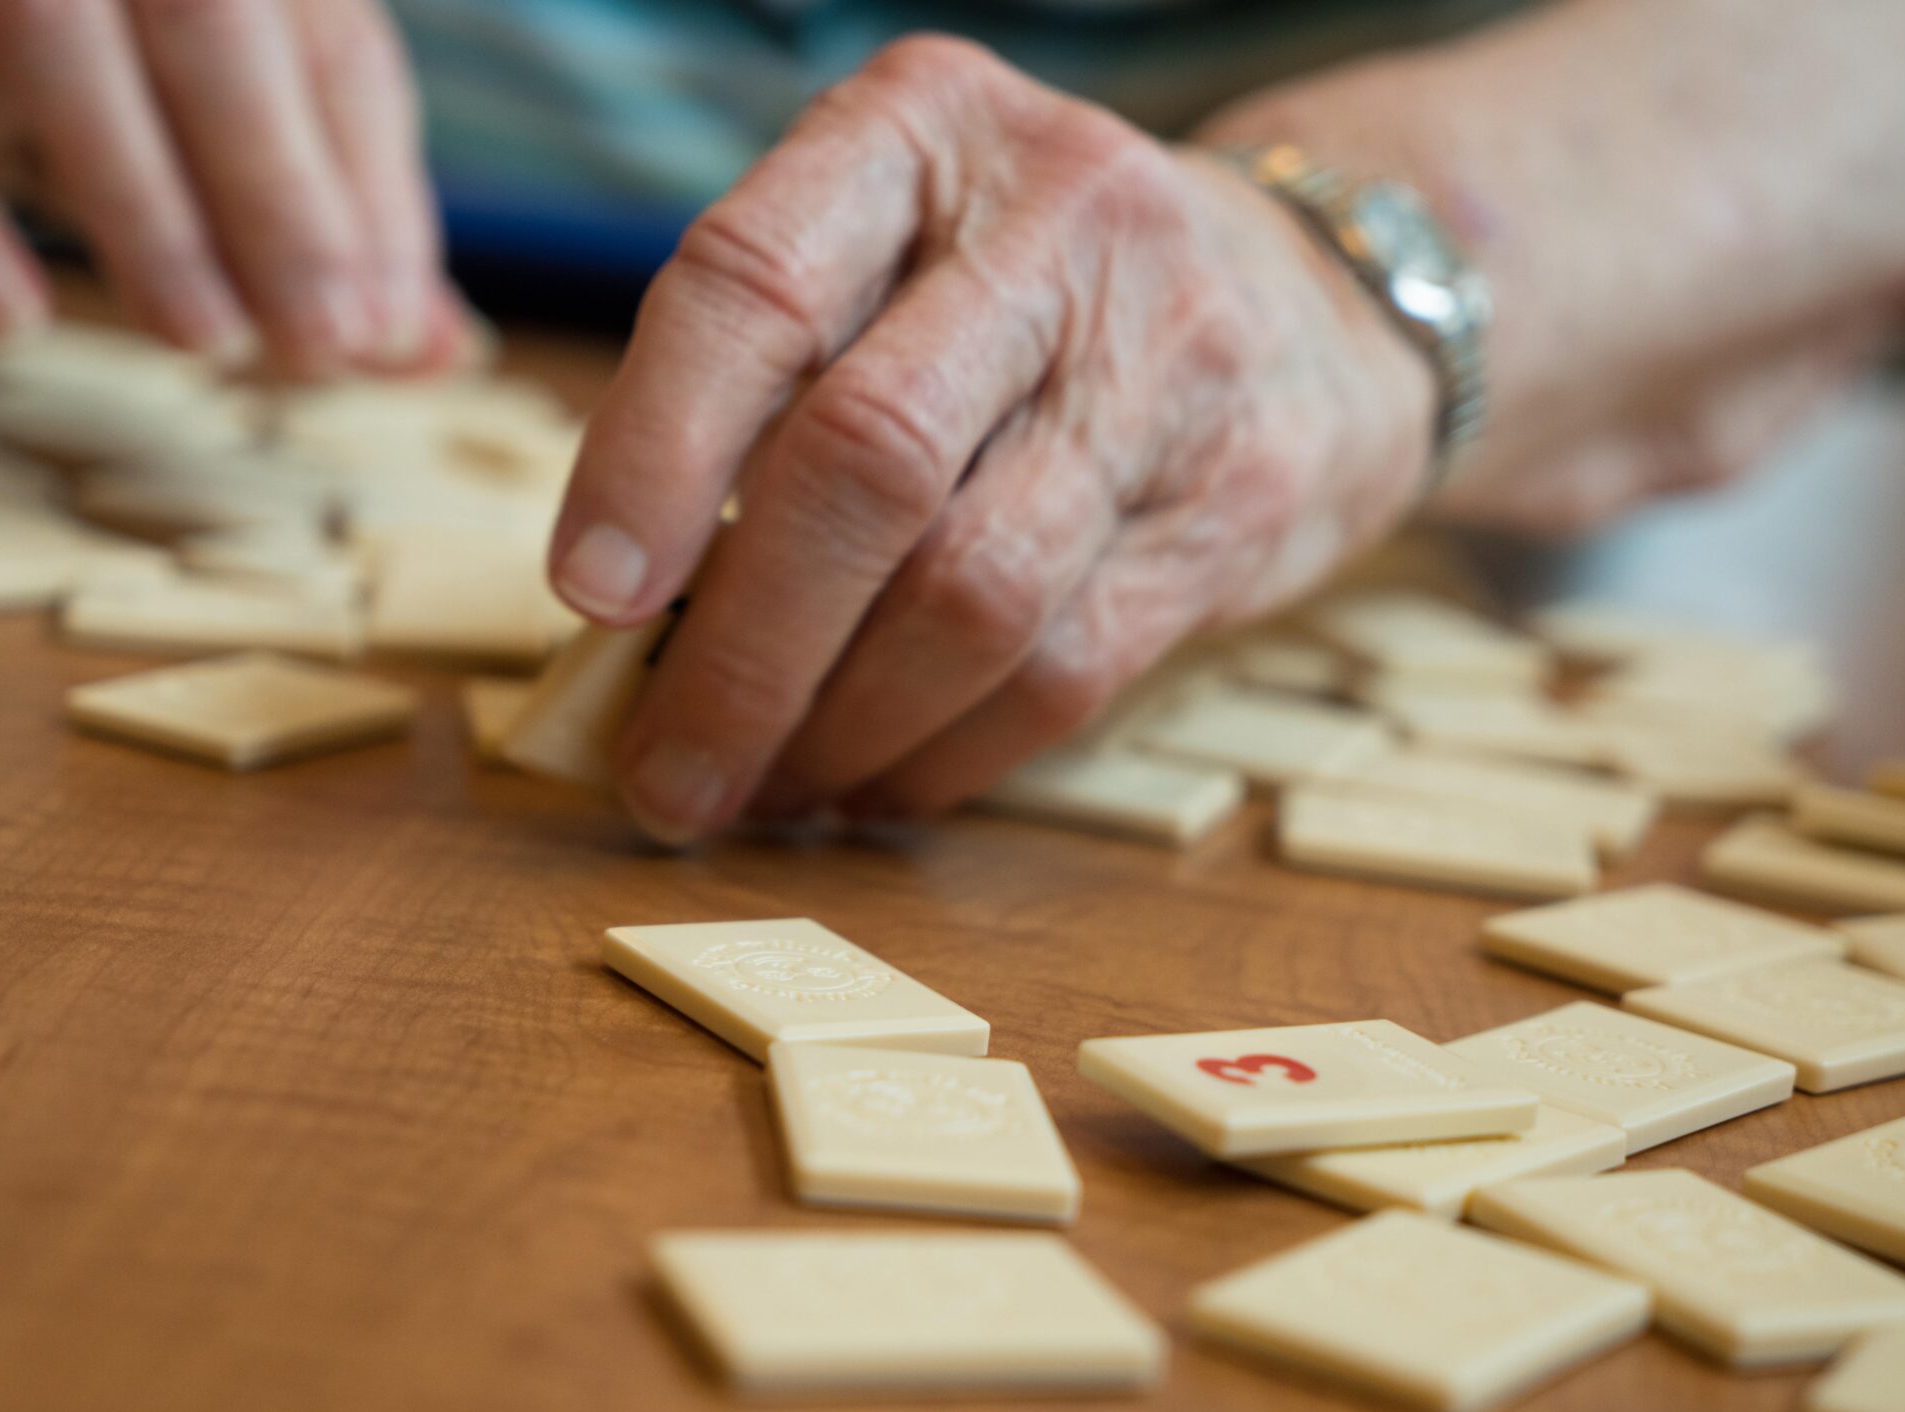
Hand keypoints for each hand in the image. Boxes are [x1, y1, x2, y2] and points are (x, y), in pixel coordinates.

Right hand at [0, 0, 458, 373]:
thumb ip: (330, 235)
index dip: (373, 200)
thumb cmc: (84, 98)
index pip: (339, 54)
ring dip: (146, 204)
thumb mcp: (221, 154)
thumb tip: (444, 352)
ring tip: (207, 342)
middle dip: (283, 199)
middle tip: (324, 349)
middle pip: (215, 22)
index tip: (382, 332)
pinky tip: (5, 321)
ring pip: (57, 40)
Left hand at [549, 35, 1431, 843]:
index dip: (650, 453)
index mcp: (925, 126)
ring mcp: (1167, 363)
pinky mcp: (1234, 505)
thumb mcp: (899, 251)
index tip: (589, 599)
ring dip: (837, 730)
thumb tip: (624, 618)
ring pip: (969, 595)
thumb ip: (768, 382)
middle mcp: (1059, 220)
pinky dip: (940, 755)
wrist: (1315, 306)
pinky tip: (871, 783)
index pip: (753, 281)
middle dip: (742, 652)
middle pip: (865, 461)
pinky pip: (1062, 672)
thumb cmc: (1029, 298)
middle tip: (664, 771)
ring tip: (759, 792)